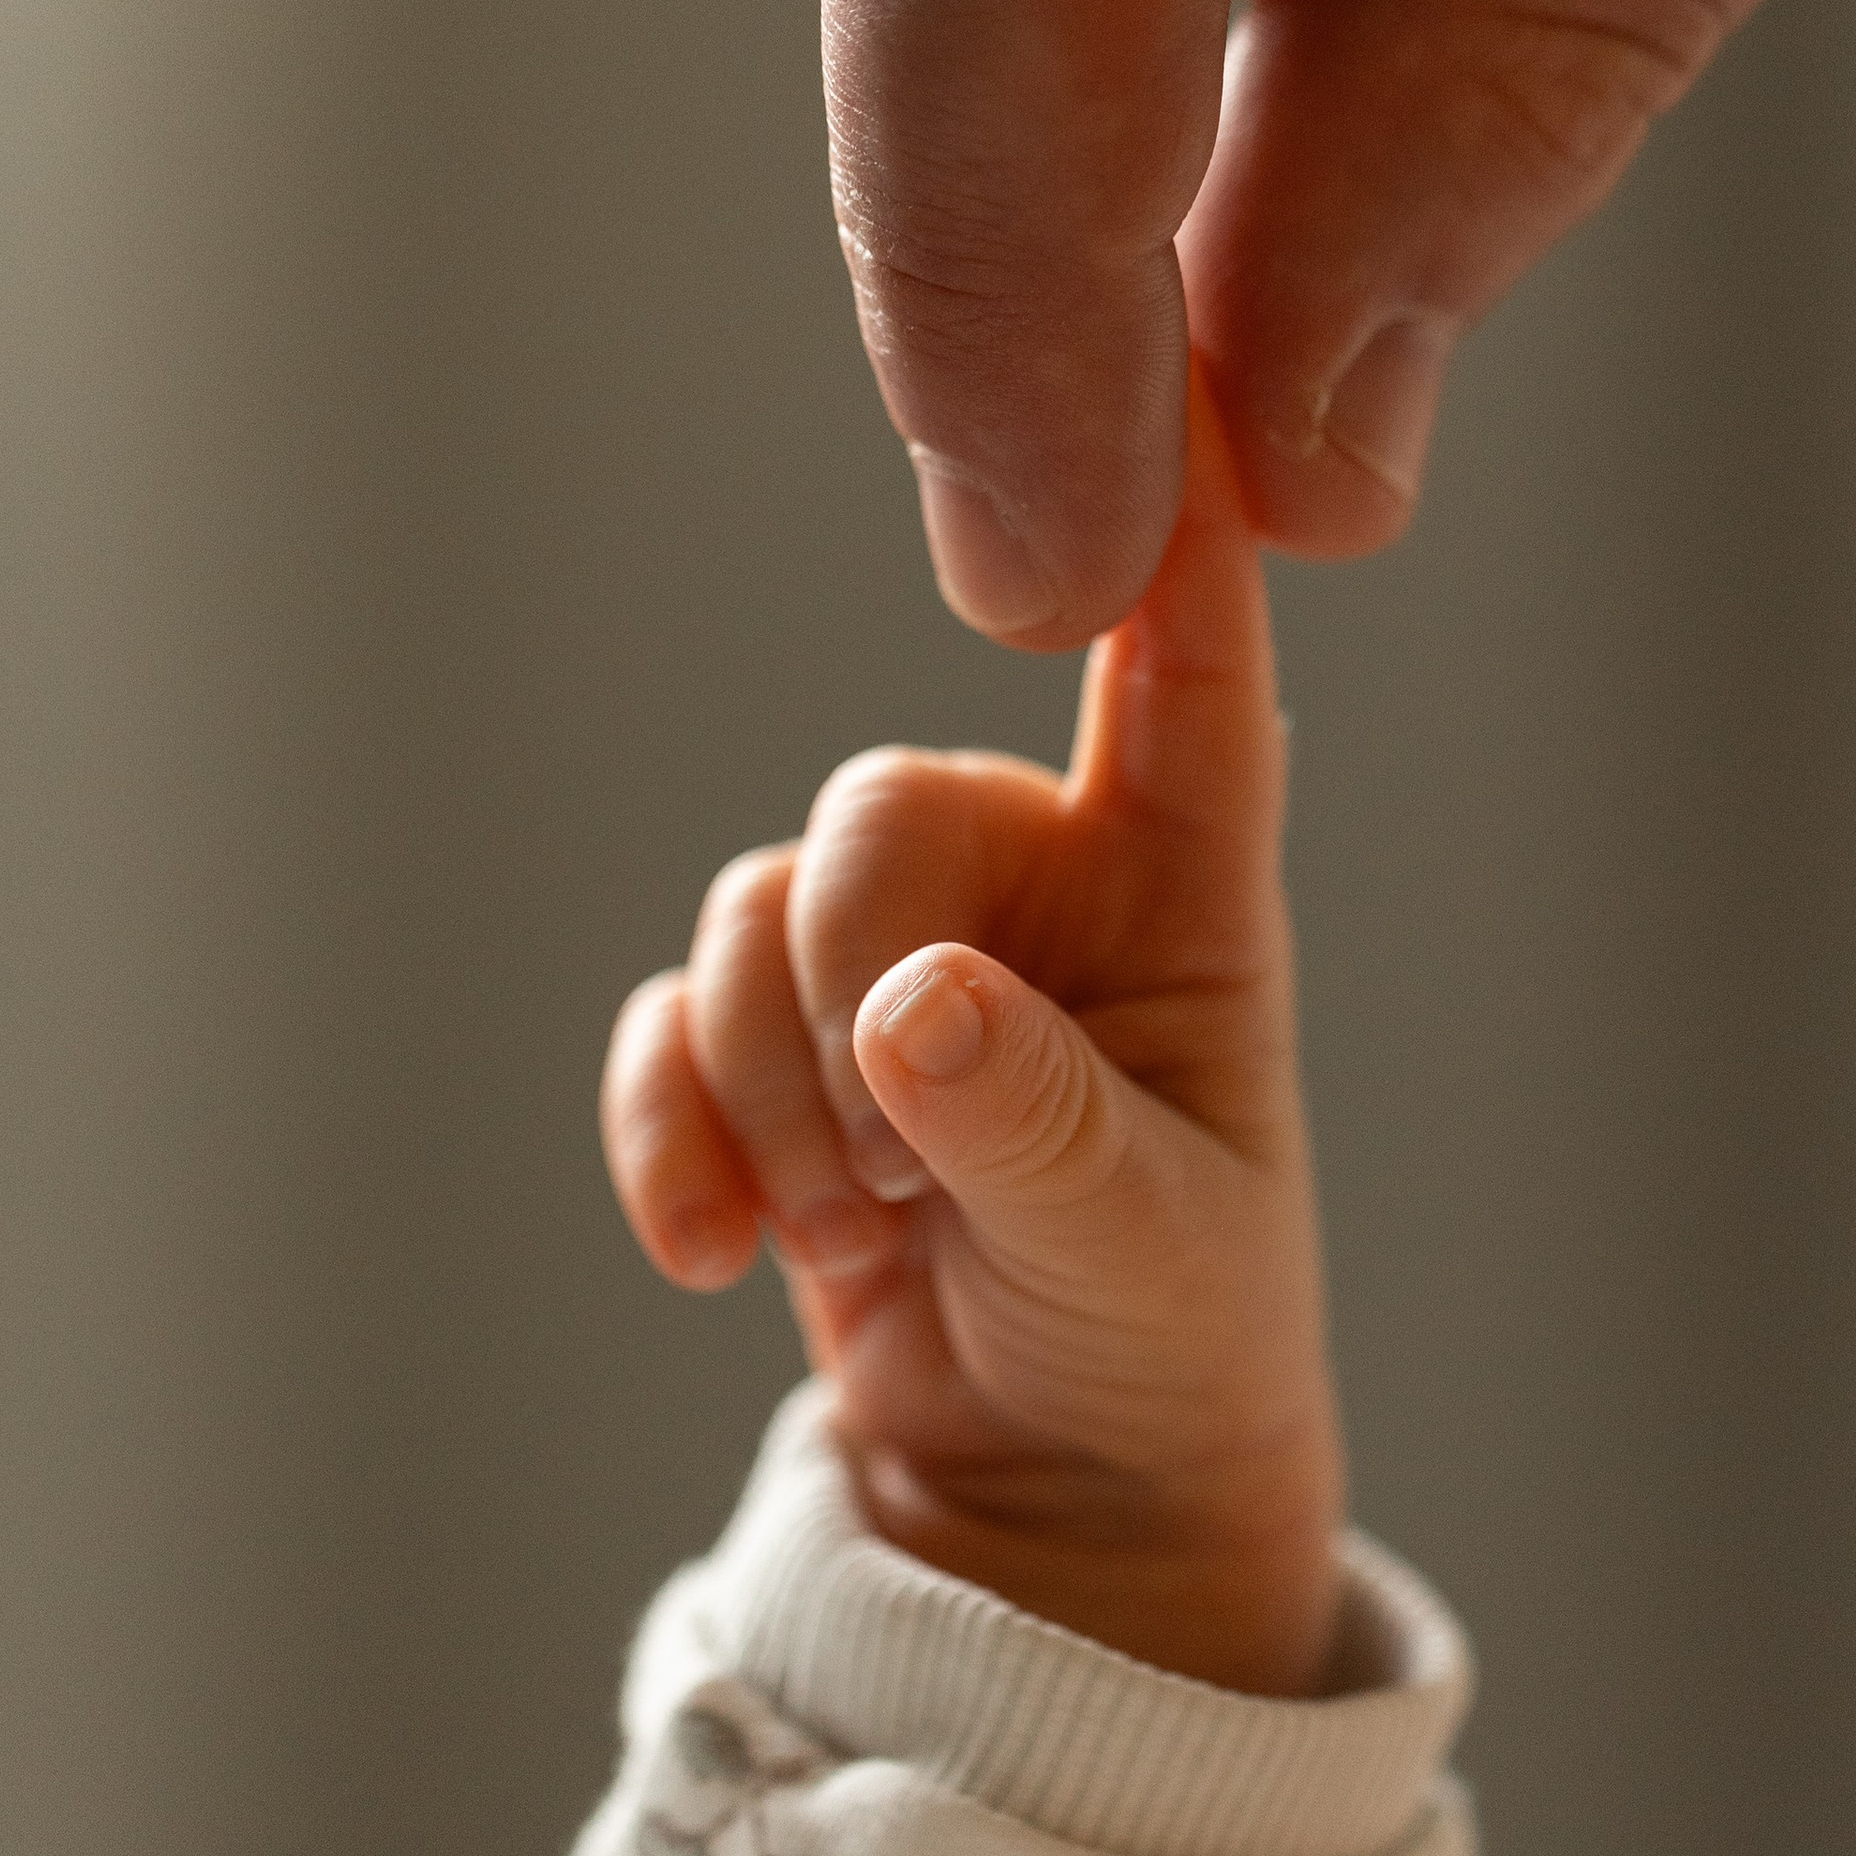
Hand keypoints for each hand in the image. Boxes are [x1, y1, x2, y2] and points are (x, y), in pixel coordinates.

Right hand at [598, 374, 1342, 1694]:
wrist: (1054, 1507)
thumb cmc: (1167, 1347)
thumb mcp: (1145, 1253)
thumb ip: (1038, 1123)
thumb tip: (909, 1005)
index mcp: (1186, 894)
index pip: (1188, 668)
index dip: (1176, 512)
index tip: (1155, 348)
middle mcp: (1038, 891)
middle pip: (880, 806)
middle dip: (842, 977)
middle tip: (891, 1168)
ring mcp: (897, 966)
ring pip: (757, 914)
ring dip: (763, 1083)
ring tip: (849, 1230)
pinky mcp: (780, 1058)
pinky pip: (672, 1023)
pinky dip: (667, 1127)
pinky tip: (708, 1251)